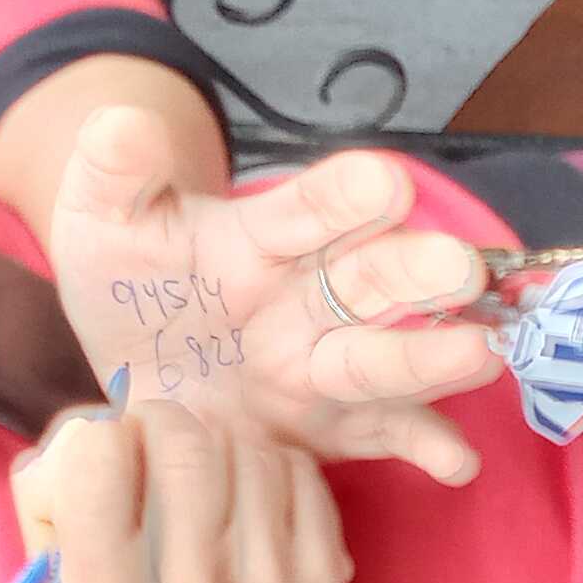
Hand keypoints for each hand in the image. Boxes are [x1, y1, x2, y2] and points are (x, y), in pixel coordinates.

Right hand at [14, 402, 349, 582]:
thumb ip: (51, 519)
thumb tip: (79, 430)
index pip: (98, 468)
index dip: (100, 435)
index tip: (107, 451)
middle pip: (181, 444)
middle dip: (161, 421)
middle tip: (156, 440)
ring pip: (246, 450)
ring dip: (217, 439)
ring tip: (204, 471)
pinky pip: (300, 473)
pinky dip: (270, 462)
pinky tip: (251, 492)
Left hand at [47, 107, 506, 483]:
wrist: (128, 371)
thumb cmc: (129, 286)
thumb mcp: (101, 225)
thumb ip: (114, 173)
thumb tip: (125, 121)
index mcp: (260, 239)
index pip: (306, 211)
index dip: (343, 199)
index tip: (384, 184)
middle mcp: (309, 298)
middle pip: (371, 280)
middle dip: (417, 274)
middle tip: (461, 269)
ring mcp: (323, 365)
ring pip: (384, 358)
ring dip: (434, 358)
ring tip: (481, 355)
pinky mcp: (331, 427)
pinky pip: (384, 435)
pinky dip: (425, 446)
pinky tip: (458, 461)